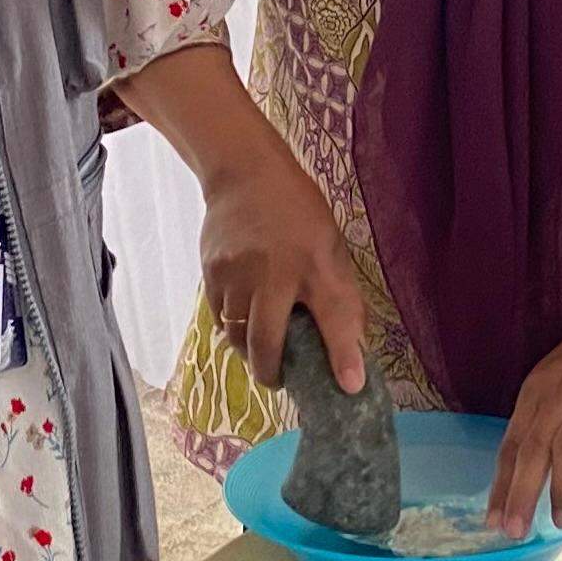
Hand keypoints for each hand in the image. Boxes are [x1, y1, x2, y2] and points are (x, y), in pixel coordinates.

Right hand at [191, 106, 368, 396]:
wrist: (245, 173)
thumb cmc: (298, 214)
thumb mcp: (331, 247)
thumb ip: (339, 297)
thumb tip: (351, 350)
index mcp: (315, 262)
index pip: (336, 316)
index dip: (344, 356)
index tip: (351, 387)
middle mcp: (274, 271)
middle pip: (267, 342)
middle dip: (273, 372)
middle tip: (280, 380)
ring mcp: (236, 273)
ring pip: (238, 336)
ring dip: (250, 351)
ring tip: (262, 350)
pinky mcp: (210, 273)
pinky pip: (219, 318)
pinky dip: (232, 328)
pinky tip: (243, 318)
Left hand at [487, 282, 561, 538]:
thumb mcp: (559, 374)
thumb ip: (545, 414)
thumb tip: (530, 459)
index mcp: (538, 391)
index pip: (512, 444)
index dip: (501, 483)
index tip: (491, 519)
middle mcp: (558, 395)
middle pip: (533, 450)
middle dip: (520, 494)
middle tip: (513, 532)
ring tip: (559, 522)